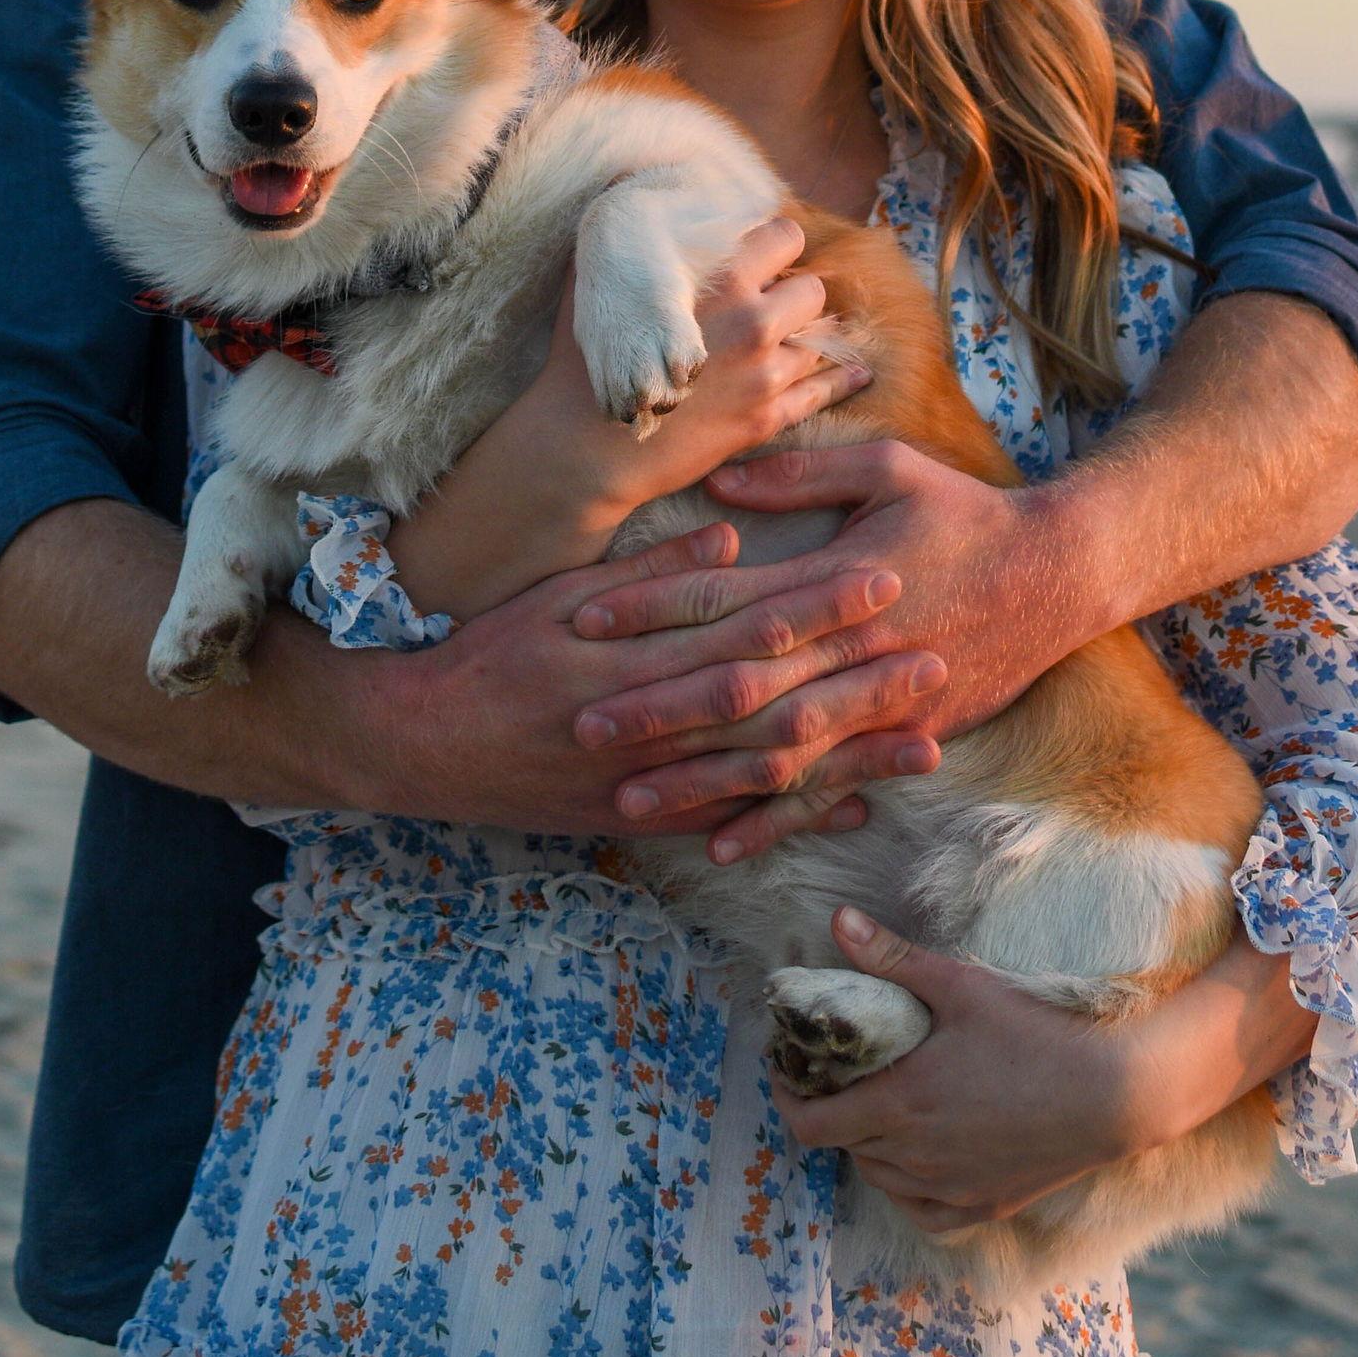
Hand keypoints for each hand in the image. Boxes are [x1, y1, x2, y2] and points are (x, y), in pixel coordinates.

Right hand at [333, 525, 947, 840]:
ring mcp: (651, 779)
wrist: (422, 745)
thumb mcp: (559, 592)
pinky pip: (734, 821)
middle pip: (774, 699)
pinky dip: (794, 817)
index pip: (745, 620)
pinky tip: (853, 808)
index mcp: (636, 651)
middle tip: (935, 661)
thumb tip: (732, 535)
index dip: (818, 603)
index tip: (883, 579)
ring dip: (849, 757)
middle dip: (857, 683)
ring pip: (768, 769)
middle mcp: (652, 721)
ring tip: (925, 744)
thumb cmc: (488, 654)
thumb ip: (650, 570)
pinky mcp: (645, 818)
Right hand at [386, 221, 856, 624]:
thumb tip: (623, 188)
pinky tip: (852, 374)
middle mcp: (754, 322)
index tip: (762, 258)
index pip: (785, 234)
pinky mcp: (767, 418)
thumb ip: (624, 235)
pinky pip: (824, 391)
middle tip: (774, 301)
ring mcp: (765, 374)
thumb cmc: (585, 358)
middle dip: (793, 292)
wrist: (586, 446)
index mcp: (722, 278)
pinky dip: (839, 380)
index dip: (773, 245)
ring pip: (821, 339)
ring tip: (792, 337)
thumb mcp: (595, 279)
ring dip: (806, 336)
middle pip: (812, 288)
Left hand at [568, 440, 1099, 847]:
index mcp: (835, 579)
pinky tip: (721, 845)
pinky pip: (828, 789)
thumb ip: (799, 476)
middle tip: (581, 726)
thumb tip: (718, 482)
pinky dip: (775, 820)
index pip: (726, 596)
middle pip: (737, 685)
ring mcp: (878, 702)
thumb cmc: (965, 512)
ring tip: (627, 796)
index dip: (653, 610)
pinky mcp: (902, 739)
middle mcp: (850, 648)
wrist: (1057, 574)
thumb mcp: (887, 469)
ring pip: (774, 750)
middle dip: (657, 709)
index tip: (585, 621)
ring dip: (701, 777)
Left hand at [768, 908, 1316, 1232]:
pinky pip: (924, 1211)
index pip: (810, 1123)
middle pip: (843, 1147)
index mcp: (899, 1103)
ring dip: (868, 1145)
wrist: (1115, 1092)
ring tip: (879, 1104)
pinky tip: (919, 1158)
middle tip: (837, 1074)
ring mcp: (951, 1187)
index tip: (788, 1067)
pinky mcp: (985, 1205)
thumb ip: (892, 957)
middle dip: (829, 1109)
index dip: (787, 1096)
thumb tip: (836, 919)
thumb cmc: (1034, 1032)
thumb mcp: (960, 986)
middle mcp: (915, 1156)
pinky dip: (909, 1187)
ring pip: (880, 1178)